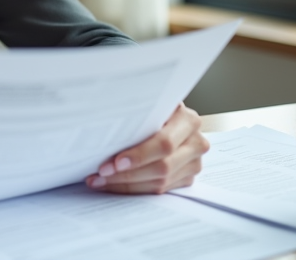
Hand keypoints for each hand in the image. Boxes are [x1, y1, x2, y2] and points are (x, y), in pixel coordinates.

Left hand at [85, 104, 208, 194]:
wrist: (167, 118)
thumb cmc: (151, 109)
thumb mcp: (148, 105)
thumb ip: (136, 114)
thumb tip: (105, 121)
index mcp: (188, 120)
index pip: (164, 143)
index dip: (139, 155)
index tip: (116, 162)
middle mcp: (195, 142)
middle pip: (162, 167)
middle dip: (128, 173)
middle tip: (102, 173)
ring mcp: (193, 163)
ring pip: (160, 182)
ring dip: (126, 184)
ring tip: (100, 180)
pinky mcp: (186, 178)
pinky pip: (159, 190)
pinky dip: (133, 188)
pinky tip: (113, 183)